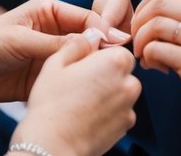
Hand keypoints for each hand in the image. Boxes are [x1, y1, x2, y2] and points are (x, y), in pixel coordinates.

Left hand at [0, 0, 131, 103]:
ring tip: (109, 77)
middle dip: (104, 48)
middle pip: (90, 38)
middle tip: (120, 61)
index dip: (104, 30)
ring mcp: (53, 54)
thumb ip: (57, 43)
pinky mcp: (48, 76)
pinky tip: (92, 90)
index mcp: (49, 11)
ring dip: (94, 67)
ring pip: (84, 59)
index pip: (86, 17)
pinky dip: (82, 83)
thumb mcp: (21, 41)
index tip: (119, 44)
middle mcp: (55, 30)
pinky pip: (71, 78)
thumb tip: (94, 41)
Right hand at [13, 29, 139, 155]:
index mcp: (115, 62)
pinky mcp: (124, 128)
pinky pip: (118, 112)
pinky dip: (106, 112)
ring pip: (120, 92)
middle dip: (104, 74)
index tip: (82, 64)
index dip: (98, 55)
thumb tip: (92, 35)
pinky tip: (85, 115)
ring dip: (106, 93)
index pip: (117, 48)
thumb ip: (79, 43)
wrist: (51, 146)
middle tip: (78, 83)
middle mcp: (129, 84)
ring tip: (79, 102)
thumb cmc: (51, 104)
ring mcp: (129, 108)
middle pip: (121, 71)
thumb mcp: (56, 62)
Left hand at [131, 0, 180, 146]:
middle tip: (137, 40)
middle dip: (139, 21)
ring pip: (154, 25)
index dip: (148, 2)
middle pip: (159, 3)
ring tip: (146, 56)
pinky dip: (147, 57)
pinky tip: (156, 67)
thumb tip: (151, 11)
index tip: (142, 20)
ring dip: (141, 41)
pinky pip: (155, 49)